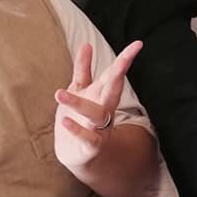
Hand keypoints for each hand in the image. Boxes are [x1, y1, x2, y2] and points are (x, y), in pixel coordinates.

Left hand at [54, 40, 142, 170]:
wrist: (79, 153)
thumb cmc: (81, 116)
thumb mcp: (81, 90)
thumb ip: (83, 68)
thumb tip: (87, 44)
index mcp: (103, 93)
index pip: (114, 73)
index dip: (125, 58)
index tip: (138, 44)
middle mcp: (104, 108)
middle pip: (113, 90)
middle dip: (119, 75)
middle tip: (124, 60)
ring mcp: (99, 127)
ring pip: (94, 113)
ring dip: (77, 104)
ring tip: (59, 93)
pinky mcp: (91, 145)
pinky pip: (86, 137)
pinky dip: (77, 130)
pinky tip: (65, 122)